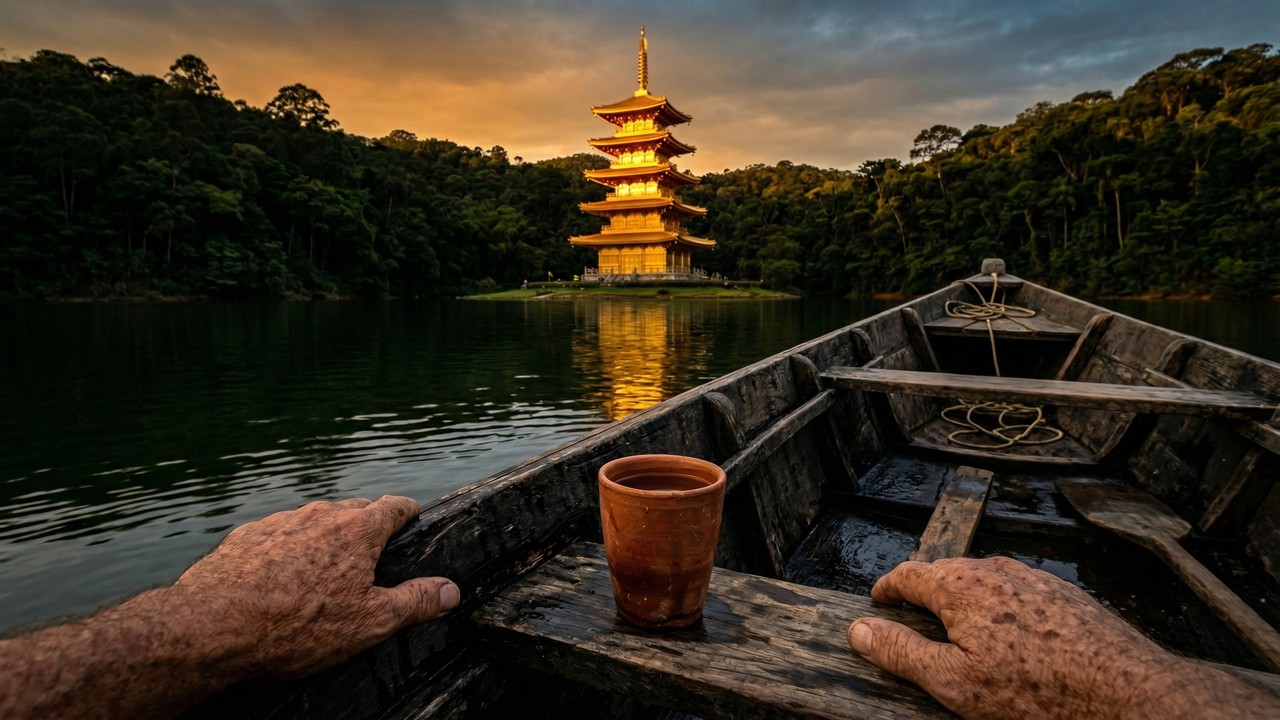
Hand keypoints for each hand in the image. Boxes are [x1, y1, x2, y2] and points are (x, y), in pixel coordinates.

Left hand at [170, 495, 458, 677]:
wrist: (211, 627)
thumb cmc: (295, 627)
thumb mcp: (369, 623)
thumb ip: (415, 602)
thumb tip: (451, 591)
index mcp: (357, 530)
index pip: (394, 506)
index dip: (407, 513)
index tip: (411, 518)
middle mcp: (319, 515)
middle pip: (353, 511)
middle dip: (366, 528)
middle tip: (370, 558)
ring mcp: (279, 523)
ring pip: (313, 522)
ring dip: (323, 540)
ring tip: (321, 575)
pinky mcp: (244, 537)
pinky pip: (277, 537)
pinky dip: (285, 552)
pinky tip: (278, 582)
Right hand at [847, 557, 1274, 718]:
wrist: (1127, 694)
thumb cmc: (1039, 692)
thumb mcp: (953, 682)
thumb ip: (901, 652)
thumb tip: (861, 629)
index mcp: (961, 584)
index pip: (908, 575)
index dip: (887, 590)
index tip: (878, 602)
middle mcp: (997, 570)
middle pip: (946, 575)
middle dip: (926, 597)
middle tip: (914, 624)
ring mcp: (1035, 579)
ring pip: (985, 583)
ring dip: (965, 604)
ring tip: (962, 638)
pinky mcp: (1065, 596)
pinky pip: (1018, 595)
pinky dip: (1002, 612)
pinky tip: (1012, 645)